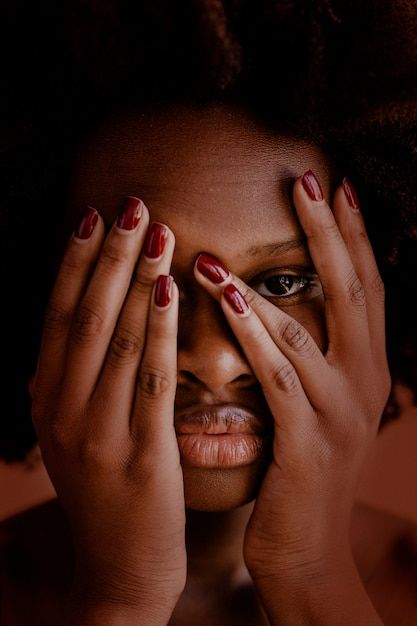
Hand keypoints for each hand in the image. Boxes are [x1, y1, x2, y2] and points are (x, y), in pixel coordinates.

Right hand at [31, 199, 184, 621]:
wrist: (120, 569)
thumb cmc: (106, 491)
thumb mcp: (75, 432)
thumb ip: (73, 381)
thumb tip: (74, 325)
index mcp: (47, 398)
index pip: (58, 315)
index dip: (75, 262)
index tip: (94, 215)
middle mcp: (63, 409)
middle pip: (86, 316)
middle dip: (108, 256)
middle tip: (132, 205)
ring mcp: (97, 433)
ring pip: (116, 340)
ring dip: (136, 280)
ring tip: (156, 231)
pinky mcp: (139, 455)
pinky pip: (151, 380)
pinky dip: (159, 331)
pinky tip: (171, 290)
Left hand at [194, 173, 388, 623]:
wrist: (307, 548)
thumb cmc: (300, 471)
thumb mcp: (316, 406)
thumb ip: (309, 358)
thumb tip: (281, 308)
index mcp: (367, 369)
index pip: (365, 287)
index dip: (353, 235)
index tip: (334, 186)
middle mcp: (366, 381)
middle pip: (352, 290)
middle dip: (331, 232)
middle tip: (307, 180)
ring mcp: (341, 411)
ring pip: (305, 327)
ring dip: (260, 281)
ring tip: (214, 247)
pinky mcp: (309, 441)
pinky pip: (278, 374)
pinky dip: (251, 331)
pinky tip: (222, 296)